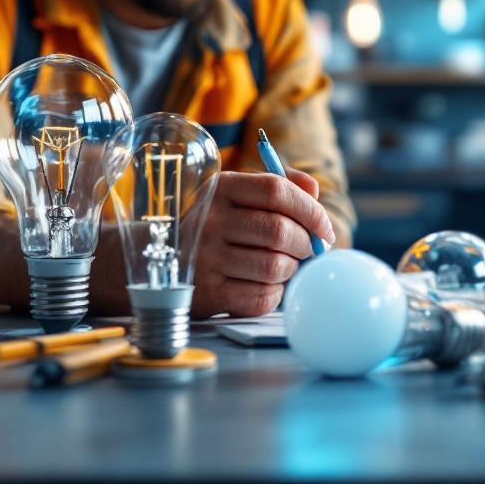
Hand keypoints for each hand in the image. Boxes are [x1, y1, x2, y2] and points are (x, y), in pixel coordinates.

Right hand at [190, 168, 335, 318]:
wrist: (161, 259)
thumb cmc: (214, 223)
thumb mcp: (237, 195)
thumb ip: (277, 186)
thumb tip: (313, 190)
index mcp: (221, 188)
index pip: (276, 190)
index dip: (310, 209)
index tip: (323, 228)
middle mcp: (210, 221)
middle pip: (279, 230)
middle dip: (306, 244)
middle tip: (310, 250)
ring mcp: (206, 258)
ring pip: (274, 266)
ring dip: (292, 269)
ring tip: (287, 266)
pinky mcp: (209, 293)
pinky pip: (261, 297)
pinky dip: (275, 293)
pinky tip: (268, 284)